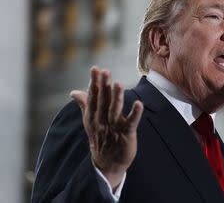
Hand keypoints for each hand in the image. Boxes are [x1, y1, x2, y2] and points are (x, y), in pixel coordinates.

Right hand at [70, 66, 142, 189]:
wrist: (108, 164)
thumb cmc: (100, 138)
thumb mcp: (90, 121)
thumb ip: (85, 105)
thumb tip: (73, 92)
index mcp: (93, 116)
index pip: (93, 97)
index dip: (94, 83)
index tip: (95, 69)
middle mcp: (102, 120)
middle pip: (103, 101)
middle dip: (103, 86)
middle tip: (105, 71)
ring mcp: (114, 127)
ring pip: (115, 110)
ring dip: (116, 97)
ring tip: (118, 84)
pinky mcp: (126, 133)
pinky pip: (131, 122)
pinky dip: (135, 113)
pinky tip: (139, 104)